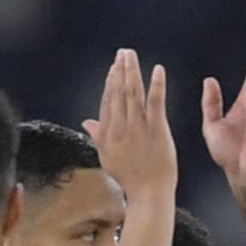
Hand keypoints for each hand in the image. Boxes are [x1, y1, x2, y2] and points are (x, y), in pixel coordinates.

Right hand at [85, 48, 176, 205]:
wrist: (148, 193)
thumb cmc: (130, 178)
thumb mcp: (108, 157)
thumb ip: (98, 136)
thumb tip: (87, 122)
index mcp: (109, 134)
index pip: (108, 101)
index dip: (110, 82)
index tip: (113, 68)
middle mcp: (121, 128)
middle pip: (118, 93)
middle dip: (120, 70)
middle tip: (122, 53)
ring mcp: (139, 128)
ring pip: (133, 93)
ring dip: (132, 71)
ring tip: (132, 55)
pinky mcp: (157, 130)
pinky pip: (155, 103)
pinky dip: (156, 85)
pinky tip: (157, 70)